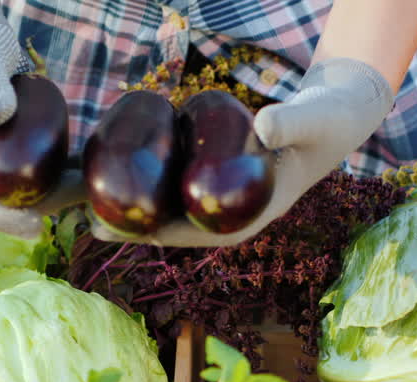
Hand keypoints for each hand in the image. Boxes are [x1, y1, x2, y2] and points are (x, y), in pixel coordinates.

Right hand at [0, 0, 83, 238]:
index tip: (35, 222)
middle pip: (6, 203)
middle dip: (47, 206)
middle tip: (85, 195)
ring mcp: (0, 158)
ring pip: (31, 192)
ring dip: (63, 194)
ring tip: (97, 185)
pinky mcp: (21, 149)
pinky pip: (44, 172)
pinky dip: (68, 175)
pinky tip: (93, 168)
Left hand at [90, 57, 395, 246]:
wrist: (339, 113)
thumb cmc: (328, 121)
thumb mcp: (313, 119)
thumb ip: (291, 123)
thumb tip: (262, 128)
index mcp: (251, 215)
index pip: (194, 233)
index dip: (151, 234)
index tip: (110, 230)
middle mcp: (231, 214)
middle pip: (171, 227)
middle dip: (126, 226)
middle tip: (77, 219)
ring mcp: (222, 199)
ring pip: (167, 209)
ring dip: (127, 208)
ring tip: (77, 203)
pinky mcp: (215, 180)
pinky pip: (173, 187)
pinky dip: (142, 184)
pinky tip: (110, 174)